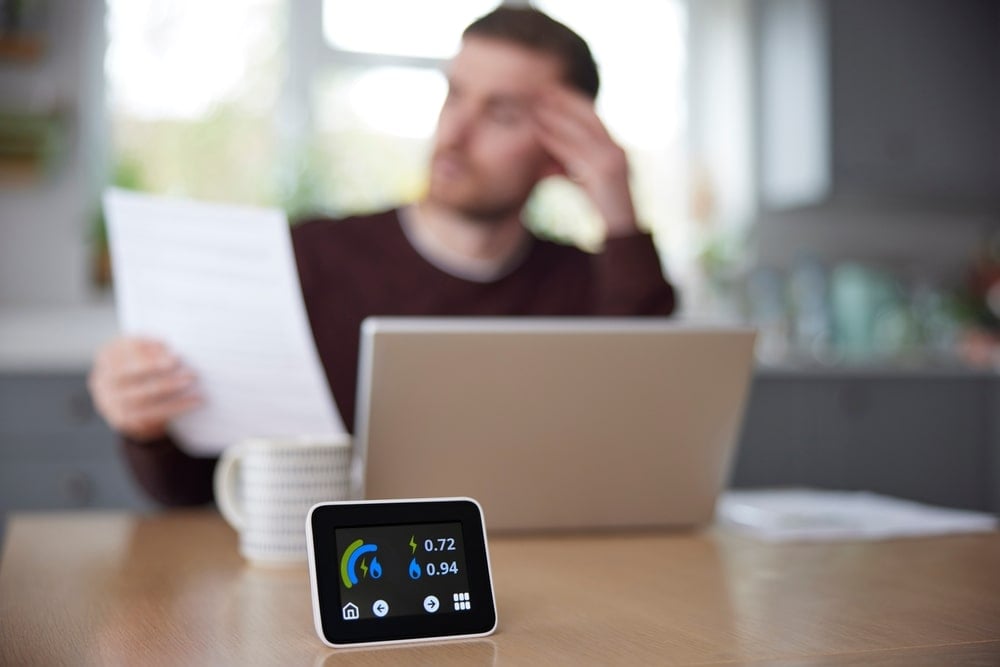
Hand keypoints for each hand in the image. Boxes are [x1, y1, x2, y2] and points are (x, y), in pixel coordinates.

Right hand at [88, 337, 201, 441]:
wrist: (128, 403)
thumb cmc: (142, 370)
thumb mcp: (143, 353)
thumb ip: (153, 348)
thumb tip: (168, 348)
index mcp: (107, 356)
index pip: (126, 351)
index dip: (150, 353)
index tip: (175, 356)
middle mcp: (104, 380)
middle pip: (133, 374)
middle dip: (162, 371)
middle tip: (189, 371)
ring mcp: (111, 403)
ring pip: (143, 396)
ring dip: (172, 388)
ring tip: (192, 381)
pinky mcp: (125, 421)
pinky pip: (153, 415)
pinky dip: (177, 407)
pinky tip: (194, 402)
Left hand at [533, 87, 638, 237]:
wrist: (622, 233)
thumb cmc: (604, 208)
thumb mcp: (587, 183)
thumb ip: (571, 168)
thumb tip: (547, 164)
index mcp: (616, 147)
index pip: (592, 115)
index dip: (571, 100)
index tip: (550, 89)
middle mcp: (617, 149)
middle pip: (587, 116)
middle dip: (563, 101)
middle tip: (539, 90)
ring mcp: (613, 160)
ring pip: (580, 132)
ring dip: (556, 117)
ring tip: (535, 107)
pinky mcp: (605, 174)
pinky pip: (576, 152)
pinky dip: (556, 141)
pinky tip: (539, 133)